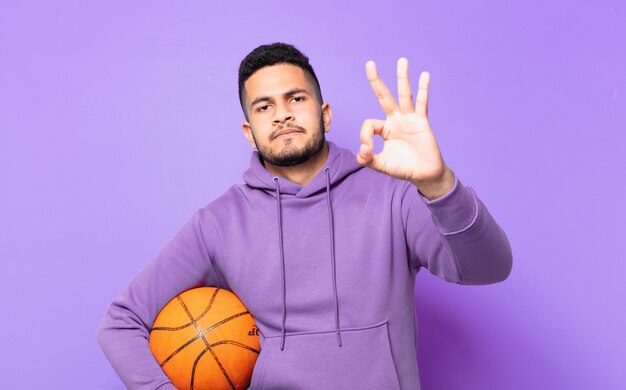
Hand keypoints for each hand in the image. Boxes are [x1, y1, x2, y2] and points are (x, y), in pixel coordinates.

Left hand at [357, 58, 453, 198]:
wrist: (424, 174)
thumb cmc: (403, 168)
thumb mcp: (381, 165)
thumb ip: (368, 159)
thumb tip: (362, 150)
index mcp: (384, 129)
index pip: (369, 123)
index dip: (364, 136)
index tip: (367, 149)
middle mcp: (396, 120)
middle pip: (384, 96)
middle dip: (376, 81)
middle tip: (369, 63)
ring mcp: (409, 119)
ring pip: (403, 95)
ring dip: (402, 78)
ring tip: (401, 60)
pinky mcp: (421, 122)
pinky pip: (421, 104)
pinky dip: (423, 90)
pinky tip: (425, 76)